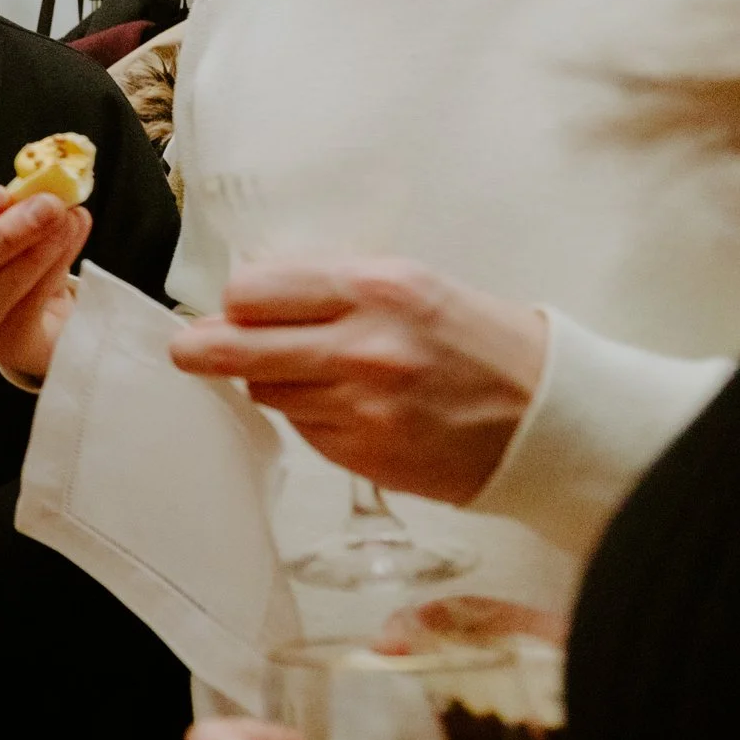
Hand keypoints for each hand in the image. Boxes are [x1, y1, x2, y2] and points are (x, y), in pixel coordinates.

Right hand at [0, 185, 89, 378]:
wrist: (41, 315)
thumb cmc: (13, 262)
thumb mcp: (11, 228)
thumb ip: (23, 207)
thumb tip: (54, 186)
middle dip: (7, 233)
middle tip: (47, 206)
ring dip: (31, 257)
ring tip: (65, 224)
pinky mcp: (1, 347)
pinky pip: (22, 314)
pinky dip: (49, 276)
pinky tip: (69, 247)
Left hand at [167, 257, 548, 504]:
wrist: (550, 417)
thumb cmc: (481, 341)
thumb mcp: (414, 283)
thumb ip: (333, 284)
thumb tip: (250, 290)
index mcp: (378, 287)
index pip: (256, 290)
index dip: (237, 299)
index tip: (234, 304)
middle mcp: (364, 346)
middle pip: (238, 345)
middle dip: (205, 347)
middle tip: (188, 348)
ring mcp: (361, 407)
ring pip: (267, 389)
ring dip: (273, 379)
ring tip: (312, 371)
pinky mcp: (364, 456)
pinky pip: (303, 429)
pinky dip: (311, 416)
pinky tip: (347, 406)